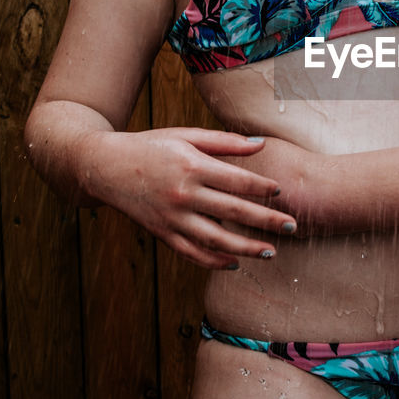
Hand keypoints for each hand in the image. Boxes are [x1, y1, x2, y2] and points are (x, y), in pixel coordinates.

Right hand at [81, 127, 296, 268]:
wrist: (106, 167)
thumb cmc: (152, 145)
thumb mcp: (187, 135)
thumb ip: (225, 142)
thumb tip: (261, 144)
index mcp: (192, 166)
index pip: (236, 180)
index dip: (262, 187)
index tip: (282, 191)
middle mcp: (183, 194)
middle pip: (233, 212)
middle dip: (266, 221)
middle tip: (292, 226)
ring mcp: (172, 217)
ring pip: (215, 240)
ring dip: (246, 249)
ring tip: (271, 252)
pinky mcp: (162, 233)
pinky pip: (191, 253)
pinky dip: (214, 261)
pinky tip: (234, 263)